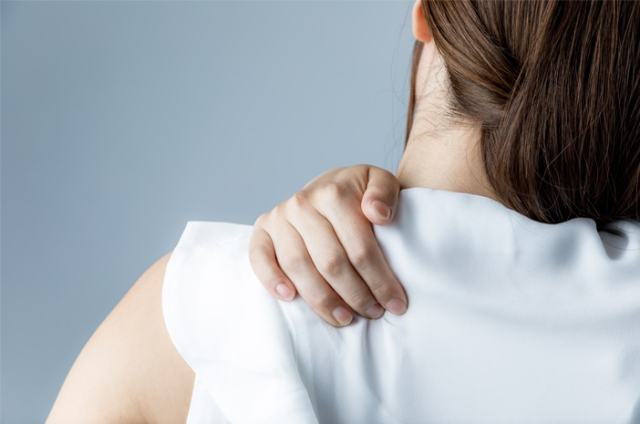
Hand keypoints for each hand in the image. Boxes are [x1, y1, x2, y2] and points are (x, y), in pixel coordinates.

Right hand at [249, 165, 406, 326]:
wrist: (329, 186)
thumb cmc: (358, 193)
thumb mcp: (380, 182)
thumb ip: (385, 192)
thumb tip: (378, 215)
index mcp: (333, 193)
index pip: (360, 247)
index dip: (380, 280)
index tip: (396, 303)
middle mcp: (302, 204)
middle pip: (330, 262)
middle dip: (355, 295)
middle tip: (373, 313)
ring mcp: (279, 218)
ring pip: (298, 266)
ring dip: (322, 299)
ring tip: (343, 318)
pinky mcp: (262, 230)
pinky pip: (259, 257)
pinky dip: (271, 279)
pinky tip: (289, 297)